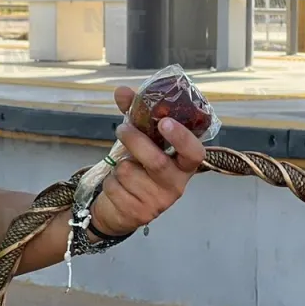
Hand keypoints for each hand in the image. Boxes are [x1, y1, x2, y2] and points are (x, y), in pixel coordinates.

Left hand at [89, 85, 207, 237]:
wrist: (119, 209)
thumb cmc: (137, 169)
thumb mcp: (139, 142)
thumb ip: (134, 116)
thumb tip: (121, 91)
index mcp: (183, 165)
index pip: (194, 153)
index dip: (182, 138)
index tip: (165, 122)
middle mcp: (176, 184)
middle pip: (157, 162)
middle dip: (136, 142)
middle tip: (122, 129)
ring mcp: (158, 202)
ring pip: (129, 172)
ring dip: (118, 164)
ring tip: (122, 168)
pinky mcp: (138, 214)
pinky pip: (116, 187)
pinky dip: (110, 181)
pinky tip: (117, 187)